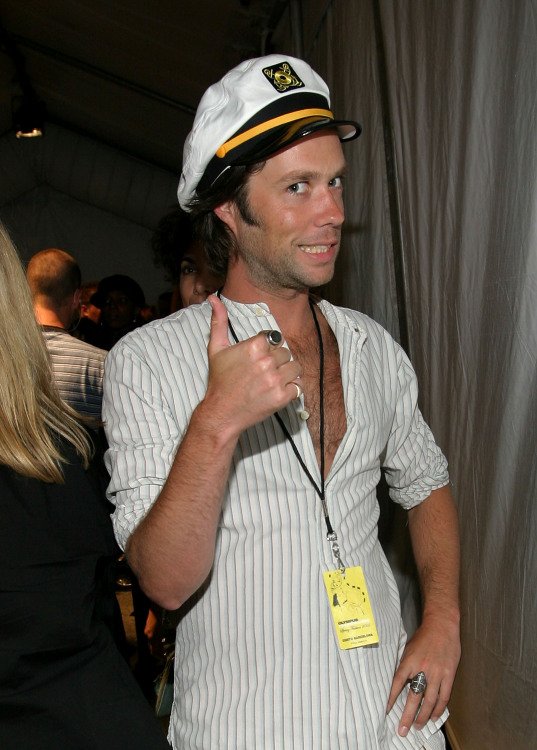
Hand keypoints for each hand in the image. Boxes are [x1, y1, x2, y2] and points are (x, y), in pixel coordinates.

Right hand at [204, 295, 300, 433]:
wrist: (221, 413)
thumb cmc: (219, 381)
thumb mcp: (216, 349)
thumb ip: (218, 321)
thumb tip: (213, 298)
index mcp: (254, 346)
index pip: (275, 338)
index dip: (268, 348)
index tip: (257, 359)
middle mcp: (267, 362)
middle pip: (286, 352)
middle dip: (277, 360)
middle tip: (263, 372)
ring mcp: (276, 380)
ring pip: (296, 367)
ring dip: (288, 373)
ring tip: (272, 380)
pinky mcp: (282, 397)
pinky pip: (299, 386)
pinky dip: (292, 388)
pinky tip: (278, 390)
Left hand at [387, 613, 459, 736]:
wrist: (442, 626)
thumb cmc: (423, 636)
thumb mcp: (408, 648)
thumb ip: (405, 665)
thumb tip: (400, 681)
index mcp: (409, 662)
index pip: (397, 684)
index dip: (391, 699)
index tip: (386, 711)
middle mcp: (422, 669)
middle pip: (414, 697)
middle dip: (407, 716)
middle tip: (402, 730)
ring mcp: (437, 673)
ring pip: (430, 701)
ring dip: (423, 716)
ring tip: (418, 727)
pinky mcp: (448, 675)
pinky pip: (444, 696)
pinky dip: (439, 708)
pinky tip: (434, 716)